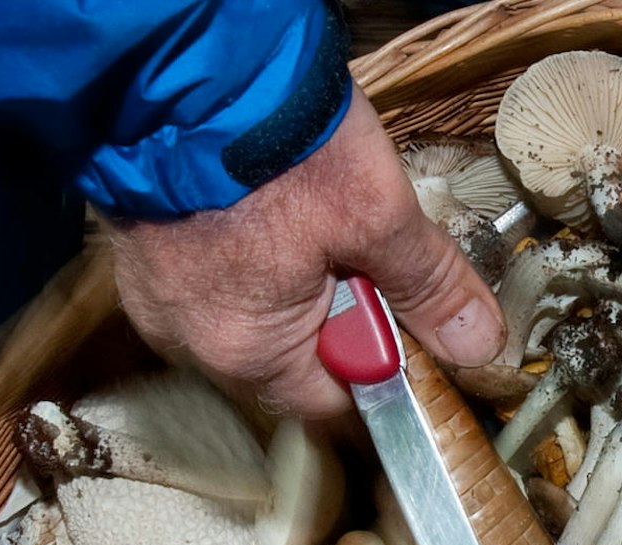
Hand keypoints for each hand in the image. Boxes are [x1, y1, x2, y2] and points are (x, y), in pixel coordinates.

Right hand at [110, 90, 504, 417]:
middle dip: (338, 308)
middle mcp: (191, 343)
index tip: (403, 303)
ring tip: (311, 216)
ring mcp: (159, 301)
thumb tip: (476, 346)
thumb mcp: (375, 214)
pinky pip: (214, 281)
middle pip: (293, 358)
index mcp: (248, 353)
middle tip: (355, 242)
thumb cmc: (275, 140)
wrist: (179, 69)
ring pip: (254, 315)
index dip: (382, 354)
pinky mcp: (145, 260)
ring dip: (294, 280)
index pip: (337, 399)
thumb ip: (428, 288)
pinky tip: (269, 208)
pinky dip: (248, 256)